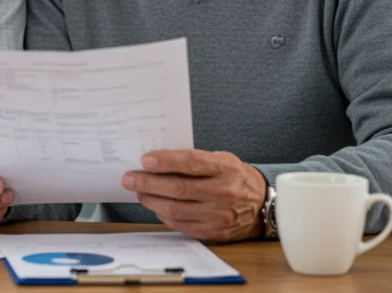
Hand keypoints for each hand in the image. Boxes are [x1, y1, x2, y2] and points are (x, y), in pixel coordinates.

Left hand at [122, 149, 266, 242]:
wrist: (261, 205)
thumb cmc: (235, 177)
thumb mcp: (222, 160)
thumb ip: (194, 160)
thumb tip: (158, 160)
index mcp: (226, 168)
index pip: (191, 163)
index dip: (166, 161)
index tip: (145, 160)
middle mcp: (224, 192)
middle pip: (178, 189)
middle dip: (148, 183)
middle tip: (129, 178)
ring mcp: (219, 215)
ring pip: (175, 209)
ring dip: (151, 200)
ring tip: (139, 191)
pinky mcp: (214, 232)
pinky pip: (181, 224)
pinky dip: (163, 215)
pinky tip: (155, 205)